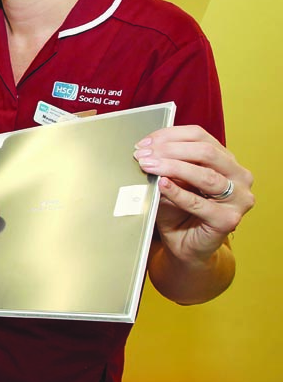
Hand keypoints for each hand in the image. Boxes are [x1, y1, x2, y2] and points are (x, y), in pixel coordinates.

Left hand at [134, 125, 253, 264]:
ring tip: (148, 165)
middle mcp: (239, 177)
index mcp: (227, 161)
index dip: (170, 135)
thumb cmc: (178, 211)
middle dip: (169, 150)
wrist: (184, 246)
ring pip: (205, 175)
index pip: (200, 136)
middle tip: (143, 154)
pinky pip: (198, 203)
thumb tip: (148, 151)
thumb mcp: (171, 182)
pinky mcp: (228, 219)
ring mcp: (239, 199)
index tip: (145, 142)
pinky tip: (162, 184)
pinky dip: (177, 192)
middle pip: (205, 152)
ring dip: (172, 167)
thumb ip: (166, 166)